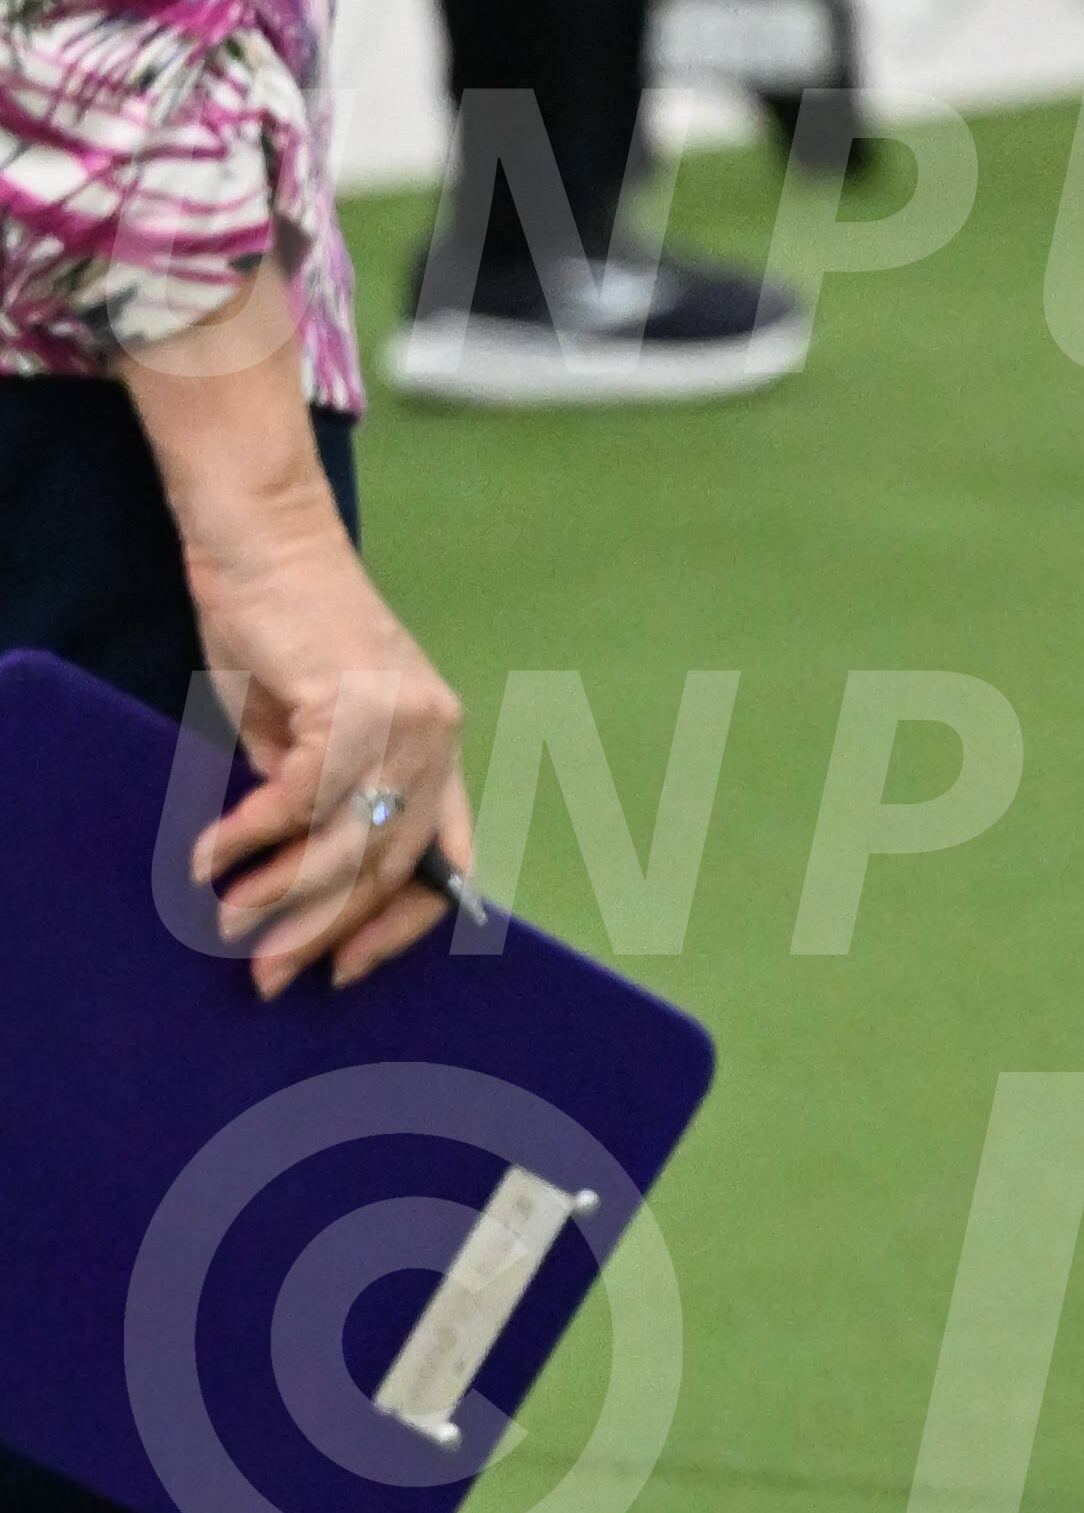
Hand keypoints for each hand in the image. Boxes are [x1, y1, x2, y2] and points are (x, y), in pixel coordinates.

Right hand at [175, 491, 472, 994]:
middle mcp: (435, 738)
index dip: (397, 924)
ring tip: (232, 927)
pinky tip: (211, 861)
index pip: (444, 864)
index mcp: (436, 749)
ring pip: (345, 840)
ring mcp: (401, 721)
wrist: (263, 540)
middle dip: (324, 927)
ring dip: (281, 894)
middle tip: (269, 972)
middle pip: (388, 864)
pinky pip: (299, 797)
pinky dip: (251, 837)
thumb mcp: (303, 730)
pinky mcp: (350, 704)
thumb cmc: (279, 632)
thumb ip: (314, 796)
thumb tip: (292, 874)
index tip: (346, 967)